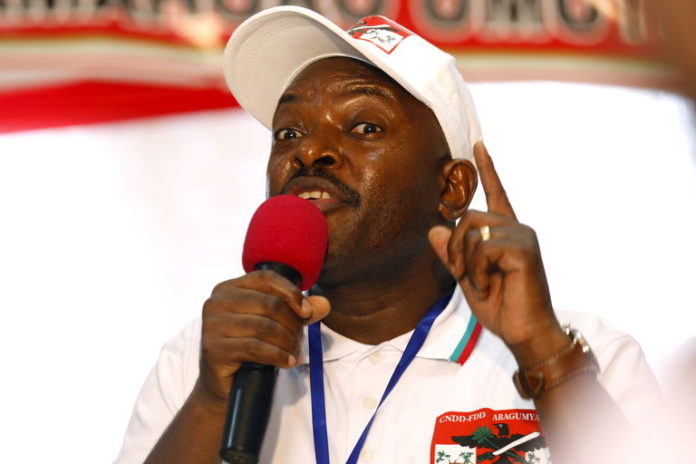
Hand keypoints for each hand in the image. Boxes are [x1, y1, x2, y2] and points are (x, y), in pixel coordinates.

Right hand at [197, 271, 329, 403]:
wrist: (224, 384)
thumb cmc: (249, 349)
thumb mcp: (276, 325)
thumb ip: (299, 312)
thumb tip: (324, 304)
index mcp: (229, 288)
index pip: (265, 278)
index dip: (291, 292)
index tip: (307, 311)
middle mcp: (216, 302)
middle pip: (268, 303)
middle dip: (291, 323)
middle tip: (300, 340)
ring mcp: (212, 325)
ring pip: (263, 326)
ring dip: (286, 341)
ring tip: (294, 353)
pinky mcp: (214, 348)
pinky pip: (255, 347)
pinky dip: (277, 355)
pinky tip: (287, 362)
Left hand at [429, 143, 566, 364]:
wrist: (524, 332)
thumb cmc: (501, 306)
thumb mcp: (468, 277)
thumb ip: (453, 253)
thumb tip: (435, 228)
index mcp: (506, 232)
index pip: (496, 193)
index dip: (488, 168)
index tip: (478, 144)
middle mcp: (517, 228)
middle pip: (468, 217)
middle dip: (456, 248)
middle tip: (464, 275)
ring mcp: (523, 236)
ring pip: (472, 231)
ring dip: (466, 262)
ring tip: (481, 283)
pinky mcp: (524, 249)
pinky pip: (482, 249)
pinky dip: (476, 272)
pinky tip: (489, 286)